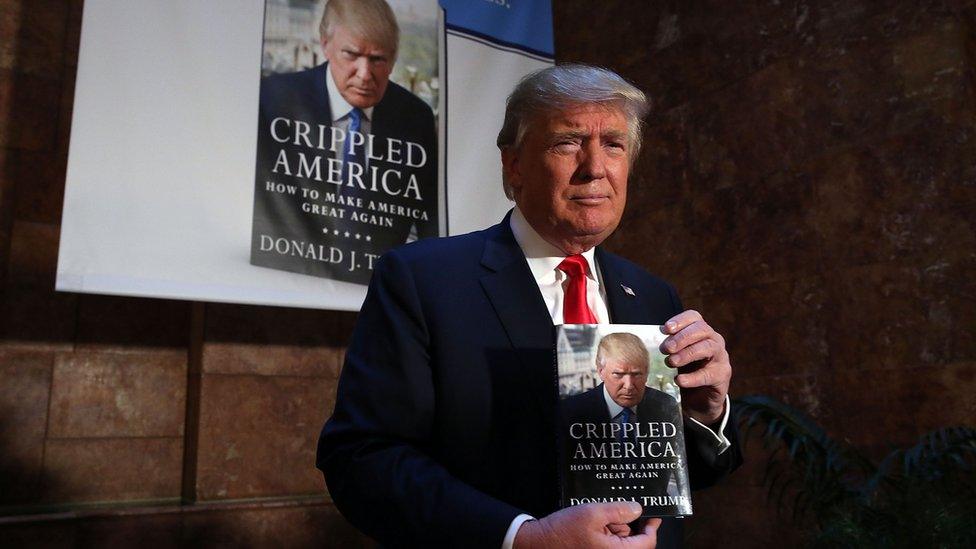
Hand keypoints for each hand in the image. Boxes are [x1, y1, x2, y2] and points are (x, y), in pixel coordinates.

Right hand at [513, 502, 661, 548]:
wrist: (538, 542)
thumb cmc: (563, 530)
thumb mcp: (592, 513)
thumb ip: (618, 511)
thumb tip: (638, 509)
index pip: (646, 543)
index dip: (652, 528)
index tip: (654, 515)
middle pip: (633, 542)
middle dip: (625, 524)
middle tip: (612, 510)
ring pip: (620, 540)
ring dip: (613, 527)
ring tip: (595, 516)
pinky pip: (608, 543)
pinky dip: (604, 531)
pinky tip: (591, 522)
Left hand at [661, 310, 730, 424]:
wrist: (701, 397)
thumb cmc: (687, 370)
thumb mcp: (677, 355)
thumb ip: (670, 345)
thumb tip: (656, 335)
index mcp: (702, 331)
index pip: (694, 317)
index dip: (680, 320)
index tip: (666, 329)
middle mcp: (714, 340)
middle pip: (702, 330)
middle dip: (682, 337)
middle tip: (666, 348)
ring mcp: (721, 357)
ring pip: (708, 348)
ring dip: (687, 353)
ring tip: (671, 362)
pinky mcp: (722, 375)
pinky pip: (708, 374)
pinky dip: (692, 377)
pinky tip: (679, 380)